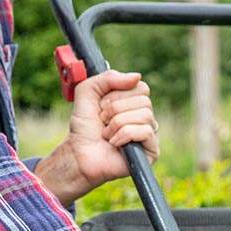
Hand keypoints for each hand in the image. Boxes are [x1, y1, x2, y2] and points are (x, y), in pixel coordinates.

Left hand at [34, 70, 158, 205]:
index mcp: (134, 103)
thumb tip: (137, 77)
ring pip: (145, 115)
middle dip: (116, 109)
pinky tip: (115, 144)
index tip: (102, 105)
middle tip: (103, 121)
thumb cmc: (84, 126)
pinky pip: (145, 132)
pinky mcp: (151, 152)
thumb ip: (108, 77)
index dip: (119, 94)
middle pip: (144, 101)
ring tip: (107, 134)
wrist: (79, 153)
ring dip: (118, 123)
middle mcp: (145, 118)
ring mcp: (149, 136)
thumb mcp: (88, 90)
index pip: (141, 87)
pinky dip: (125, 135)